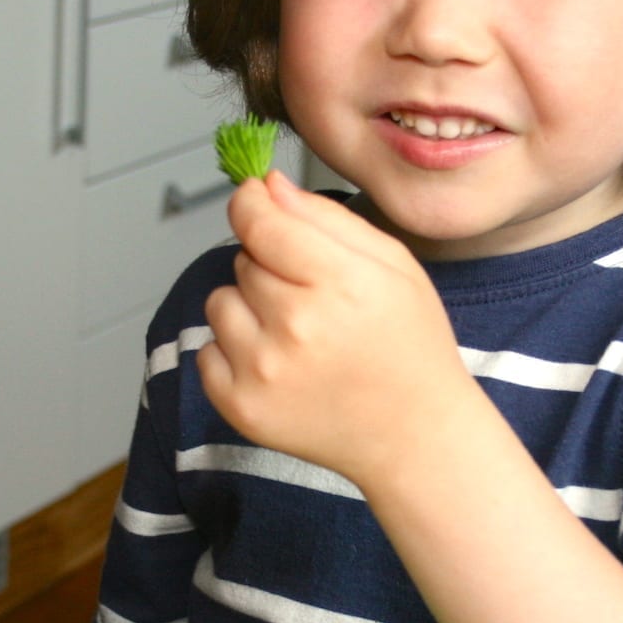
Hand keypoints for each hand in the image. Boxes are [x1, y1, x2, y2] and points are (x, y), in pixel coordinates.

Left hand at [198, 171, 475, 486]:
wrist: (415, 436)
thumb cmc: (411, 348)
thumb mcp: (394, 266)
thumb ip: (327, 218)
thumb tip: (269, 186)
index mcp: (339, 282)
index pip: (258, 221)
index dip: (250, 203)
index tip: (254, 201)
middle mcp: (296, 325)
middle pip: (243, 260)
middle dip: (270, 269)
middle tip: (315, 301)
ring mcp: (263, 371)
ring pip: (219, 303)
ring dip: (249, 311)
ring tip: (297, 336)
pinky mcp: (241, 407)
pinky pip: (207, 352)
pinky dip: (235, 355)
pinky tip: (281, 367)